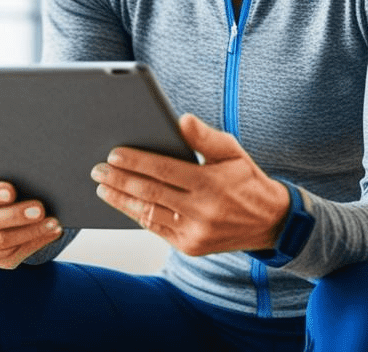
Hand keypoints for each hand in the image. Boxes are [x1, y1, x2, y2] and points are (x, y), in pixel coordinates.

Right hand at [0, 176, 62, 268]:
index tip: (11, 192)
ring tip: (53, 222)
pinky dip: (36, 243)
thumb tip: (33, 172)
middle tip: (39, 208)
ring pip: (0, 241)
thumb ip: (4, 175)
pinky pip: (13, 255)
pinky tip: (53, 232)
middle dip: (15, 215)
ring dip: (30, 232)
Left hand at [91, 113, 290, 256]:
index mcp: (211, 184)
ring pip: (148, 214)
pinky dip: (137, 215)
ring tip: (102, 187)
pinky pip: (156, 229)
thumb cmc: (246, 179)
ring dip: (121, 200)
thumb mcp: (232, 151)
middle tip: (97, 170)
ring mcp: (195, 233)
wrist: (270, 222)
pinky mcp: (190, 247)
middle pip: (150, 193)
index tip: (113, 154)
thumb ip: (205, 137)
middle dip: (119, 180)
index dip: (135, 162)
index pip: (163, 171)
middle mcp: (202, 211)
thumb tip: (181, 120)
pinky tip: (123, 204)